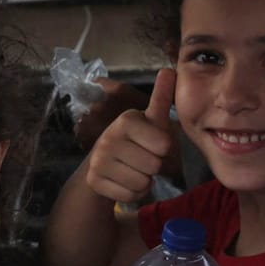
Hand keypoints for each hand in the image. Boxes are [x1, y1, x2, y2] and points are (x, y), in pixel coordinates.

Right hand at [84, 70, 176, 203]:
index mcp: (126, 119)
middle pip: (154, 166)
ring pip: (143, 183)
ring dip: (145, 180)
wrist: (103, 160)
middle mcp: (109, 138)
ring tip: (134, 168)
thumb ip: (162, 97)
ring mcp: (99, 160)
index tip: (152, 142)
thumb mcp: (151, 119)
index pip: (164, 145)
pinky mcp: (94, 181)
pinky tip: (125, 180)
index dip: (164, 148)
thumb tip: (170, 70)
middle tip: (143, 157)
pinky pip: (130, 196)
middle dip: (154, 166)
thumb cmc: (136, 138)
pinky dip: (133, 193)